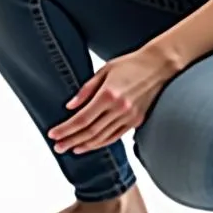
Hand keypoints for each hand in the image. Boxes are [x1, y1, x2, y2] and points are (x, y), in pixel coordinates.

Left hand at [47, 47, 175, 153]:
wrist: (158, 66)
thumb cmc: (129, 64)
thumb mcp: (104, 70)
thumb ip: (86, 90)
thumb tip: (70, 107)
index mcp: (108, 95)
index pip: (82, 119)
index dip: (66, 129)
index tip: (53, 134)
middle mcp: (120, 109)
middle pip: (90, 131)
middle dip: (71, 140)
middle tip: (57, 147)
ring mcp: (130, 117)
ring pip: (103, 137)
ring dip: (85, 145)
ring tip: (70, 148)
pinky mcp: (137, 121)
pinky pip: (115, 136)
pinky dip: (101, 143)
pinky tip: (90, 145)